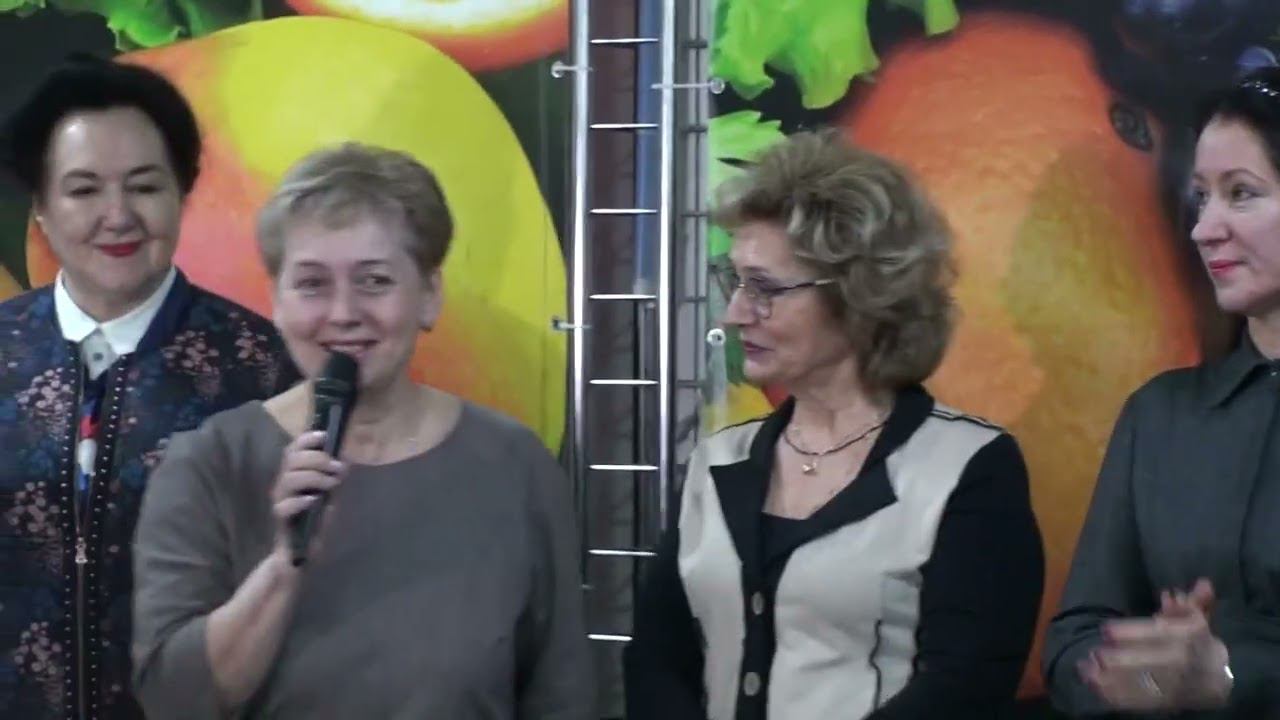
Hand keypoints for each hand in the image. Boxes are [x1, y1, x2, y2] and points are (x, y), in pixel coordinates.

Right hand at [270, 430, 345, 559]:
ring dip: (314, 476)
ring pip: (289, 478)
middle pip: (291, 459)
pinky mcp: (280, 519)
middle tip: (336, 467)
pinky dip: (301, 500)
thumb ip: (333, 477)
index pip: (293, 450)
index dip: (306, 439)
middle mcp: (283, 484)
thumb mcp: (328, 495)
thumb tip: (345, 459)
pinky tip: (315, 500)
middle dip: (317, 458)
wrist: (301, 553)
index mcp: (293, 474)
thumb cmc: (314, 520)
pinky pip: (285, 505)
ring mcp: (280, 500)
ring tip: (332, 484)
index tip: (324, 436)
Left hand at [1078, 578, 1231, 711]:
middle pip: (1144, 663)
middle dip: (1115, 660)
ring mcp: (1173, 686)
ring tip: (1085, 669)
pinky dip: (1114, 695)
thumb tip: (1171, 593)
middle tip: (1093, 653)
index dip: (1128, 633)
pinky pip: (1137, 701)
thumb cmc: (1198, 643)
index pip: (1156, 634)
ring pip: (1138, 684)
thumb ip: (1185, 604)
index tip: (1105, 631)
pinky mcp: (1164, 703)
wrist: (1220, 680)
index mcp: (1187, 637)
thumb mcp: (1195, 619)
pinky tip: (1094, 685)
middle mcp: (1180, 662)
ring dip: (1108, 679)